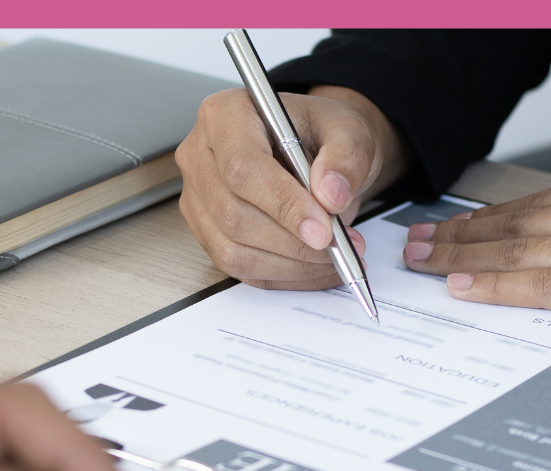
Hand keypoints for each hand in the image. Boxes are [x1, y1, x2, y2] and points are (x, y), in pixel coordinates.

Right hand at [176, 85, 410, 288]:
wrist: (322, 153)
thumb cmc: (325, 135)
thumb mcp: (350, 132)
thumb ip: (345, 158)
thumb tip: (331, 195)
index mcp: (225, 115)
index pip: (242, 167)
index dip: (283, 204)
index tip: (323, 229)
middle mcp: (201, 156)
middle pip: (233, 215)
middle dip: (292, 241)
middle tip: (340, 244)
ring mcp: (200, 200)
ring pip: (233, 250)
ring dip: (291, 264)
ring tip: (336, 255)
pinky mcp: (209, 234)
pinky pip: (242, 269)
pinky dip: (286, 275)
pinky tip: (317, 266)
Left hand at [403, 161, 550, 332]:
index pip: (529, 205)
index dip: (480, 218)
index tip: (447, 226)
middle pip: (511, 224)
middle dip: (456, 235)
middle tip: (413, 243)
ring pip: (514, 250)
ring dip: (460, 257)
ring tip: (420, 262)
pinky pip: (542, 285)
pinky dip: (495, 286)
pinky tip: (462, 287)